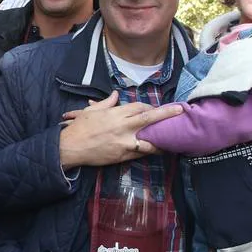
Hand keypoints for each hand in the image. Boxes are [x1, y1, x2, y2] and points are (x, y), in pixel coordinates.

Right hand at [57, 93, 181, 168]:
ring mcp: (124, 143)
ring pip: (149, 140)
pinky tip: (159, 151)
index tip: (158, 108)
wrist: (70, 148)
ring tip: (175, 138)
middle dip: (166, 114)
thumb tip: (115, 95)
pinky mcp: (122, 156)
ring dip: (162, 139)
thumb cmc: (79, 128)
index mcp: (116, 113)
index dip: (151, 107)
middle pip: (149, 118)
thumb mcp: (91, 111)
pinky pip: (140, 153)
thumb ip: (106, 103)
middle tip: (181, 110)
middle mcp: (122, 127)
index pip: (139, 107)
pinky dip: (150, 151)